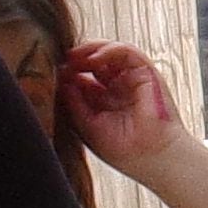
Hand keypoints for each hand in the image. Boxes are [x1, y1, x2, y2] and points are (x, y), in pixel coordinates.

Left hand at [60, 42, 188, 171]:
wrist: (152, 158)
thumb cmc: (124, 150)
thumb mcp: (88, 126)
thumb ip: (74, 103)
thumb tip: (61, 80)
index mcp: (104, 100)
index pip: (84, 76)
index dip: (69, 72)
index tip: (55, 74)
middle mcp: (118, 87)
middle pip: (95, 61)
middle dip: (77, 58)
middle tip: (63, 60)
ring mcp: (132, 79)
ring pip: (109, 51)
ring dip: (90, 50)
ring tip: (74, 56)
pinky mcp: (146, 72)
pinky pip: (126, 51)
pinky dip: (108, 50)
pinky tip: (93, 59)